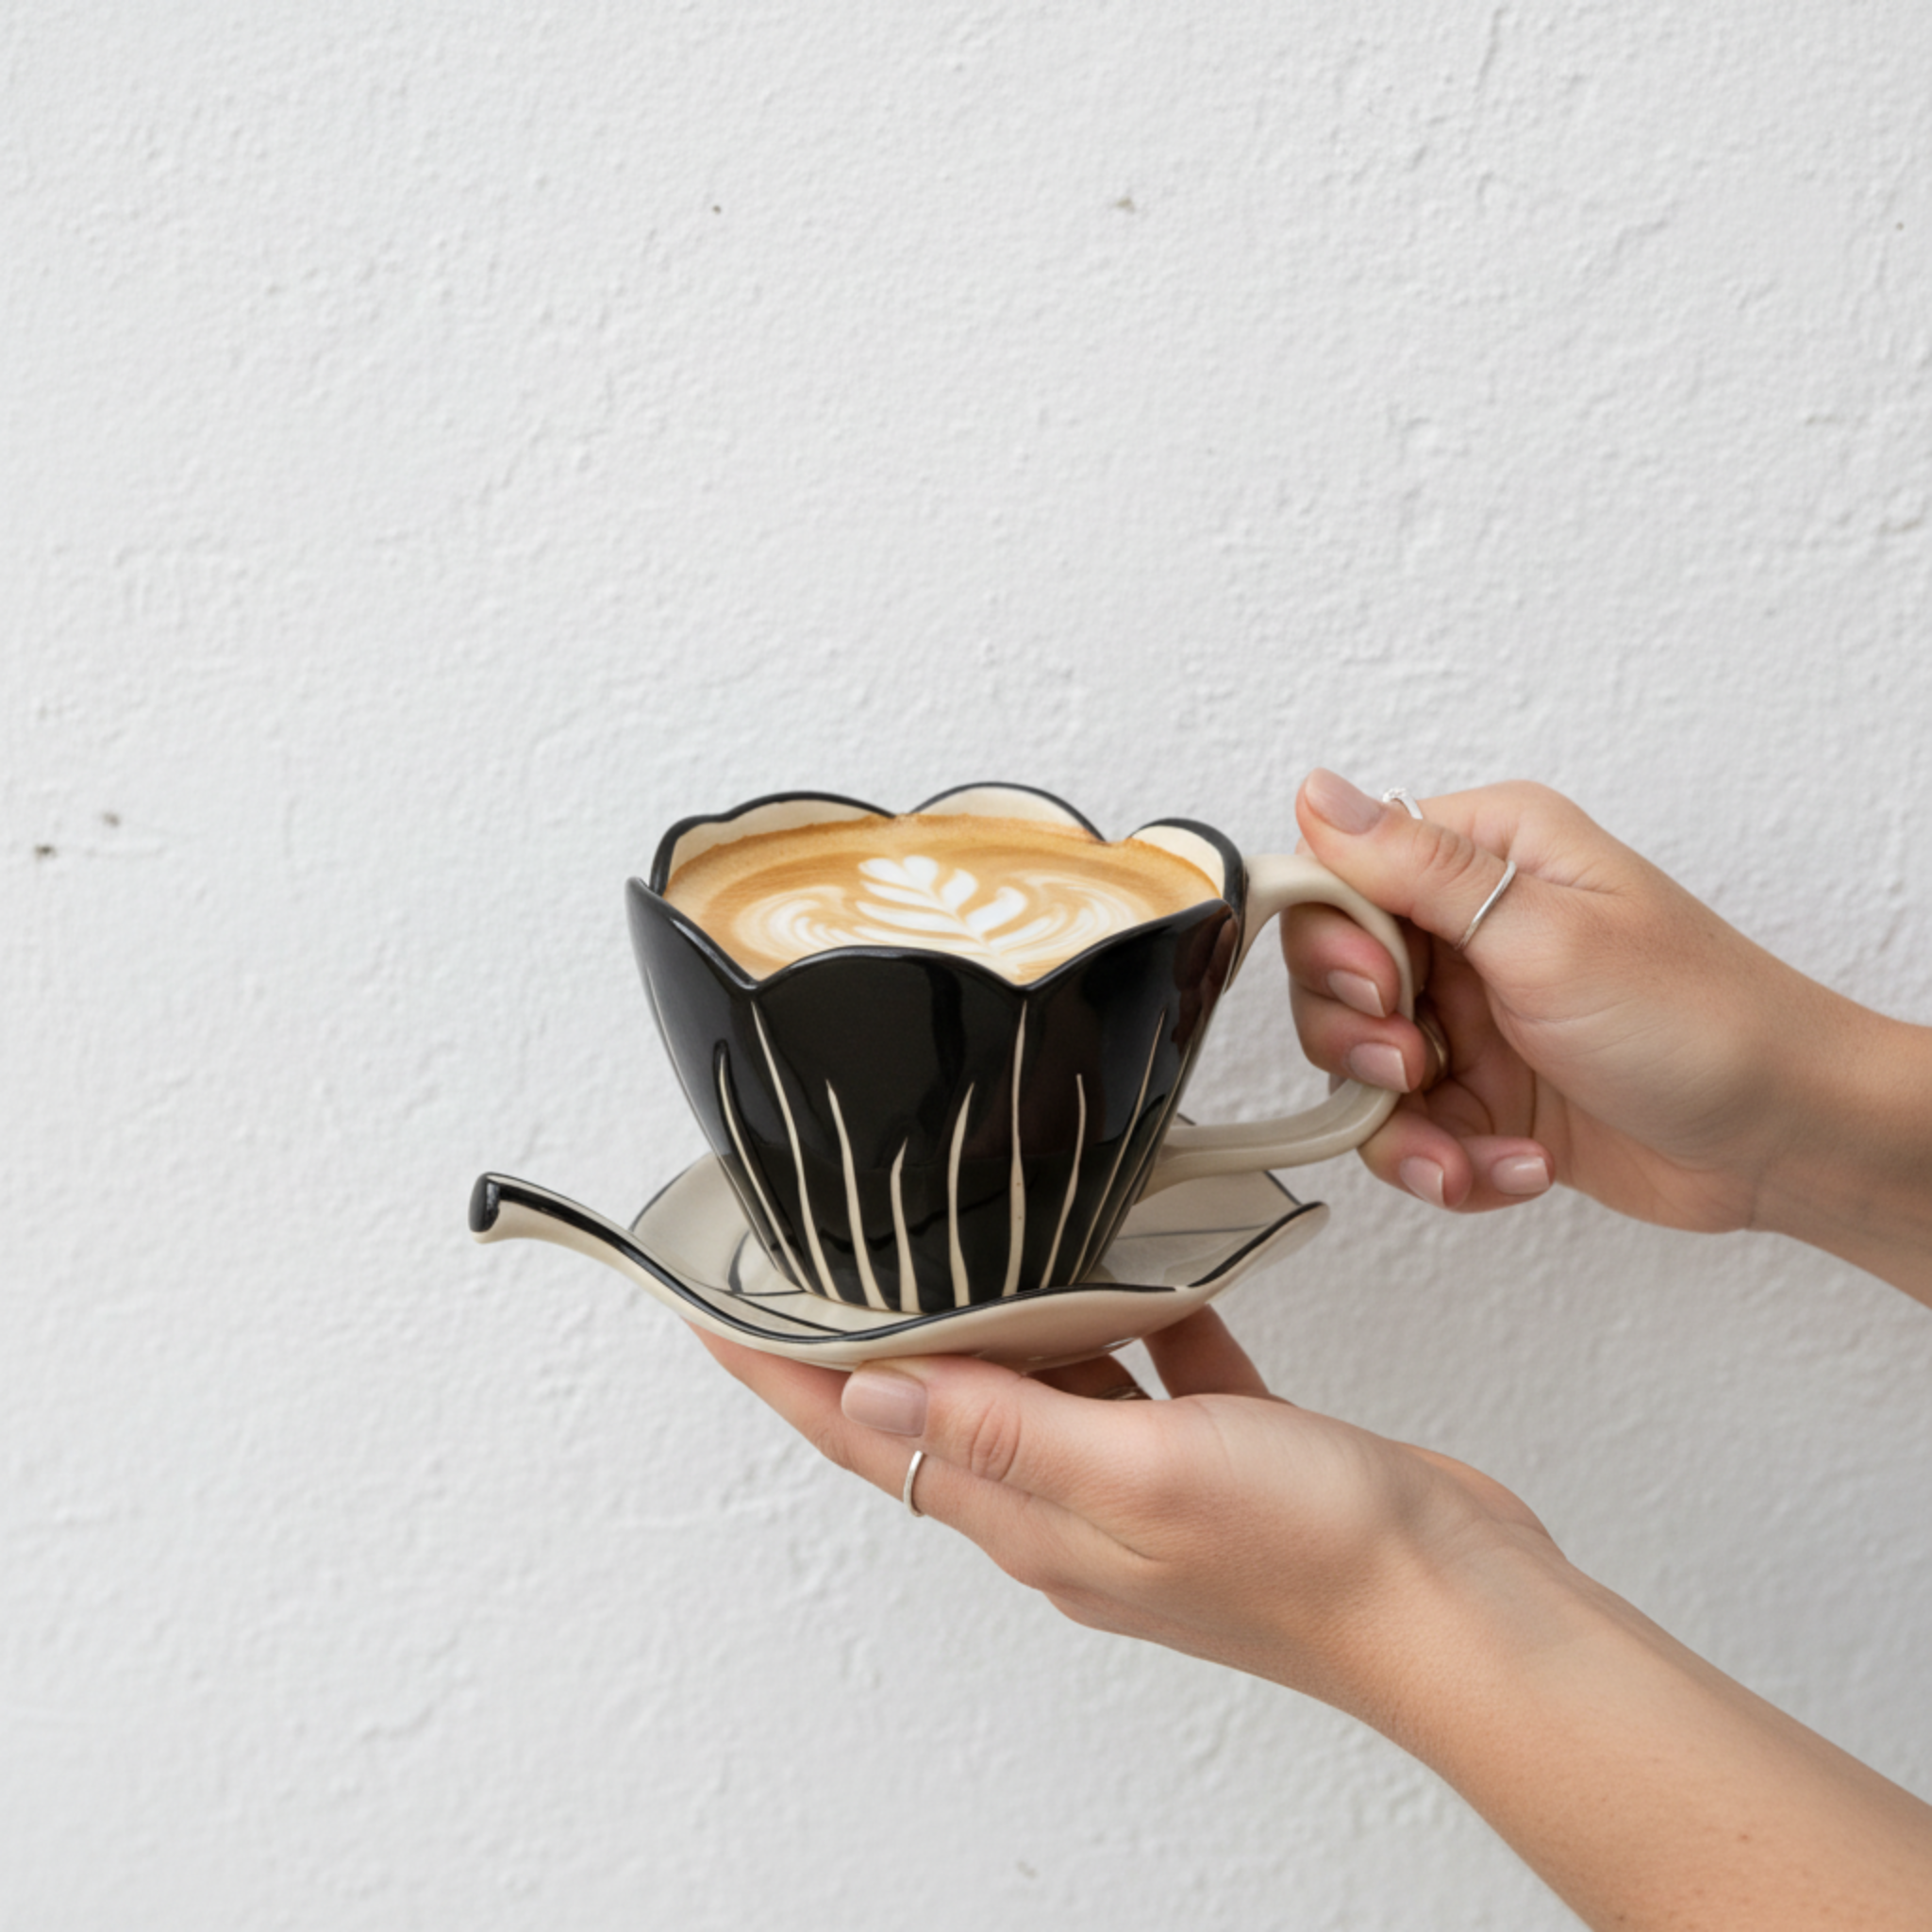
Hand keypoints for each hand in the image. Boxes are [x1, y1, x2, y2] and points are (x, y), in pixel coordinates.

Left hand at [696, 1310, 1553, 1719]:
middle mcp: (1075, 1506)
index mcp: (1036, 1520)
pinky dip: (1132, 1316)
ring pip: (1042, 1382)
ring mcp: (1148, 1482)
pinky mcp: (1220, 1453)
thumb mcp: (1142, 1477)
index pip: (870, 1440)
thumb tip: (868, 1396)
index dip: (785, 1375)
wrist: (1462, 1606)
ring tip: (962, 1237)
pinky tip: (1146, 1260)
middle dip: (869, 1338)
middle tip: (821, 1256)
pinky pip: (1150, 1370)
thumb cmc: (1316, 1558)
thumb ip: (1005, 1431)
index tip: (714, 1308)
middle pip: (939, 1407)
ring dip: (998, 1318)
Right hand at [1283, 771, 1837, 1234]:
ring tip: (1463, 1147)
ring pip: (1358, 1067)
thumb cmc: (1702, 1019)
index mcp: (1483, 858)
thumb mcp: (1546, 933)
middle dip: (1358, 1040)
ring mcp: (1472, 1017)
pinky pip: (1408, 1131)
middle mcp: (1468, 930)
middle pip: (1331, 977)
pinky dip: (1444, 1162)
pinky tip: (1514, 1164)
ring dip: (1400, 1124)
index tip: (1379, 988)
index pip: (1339, 875)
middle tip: (1419, 1063)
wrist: (1785, 1139)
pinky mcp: (1482, 1094)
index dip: (1333, 940)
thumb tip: (1318, 793)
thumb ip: (1418, 869)